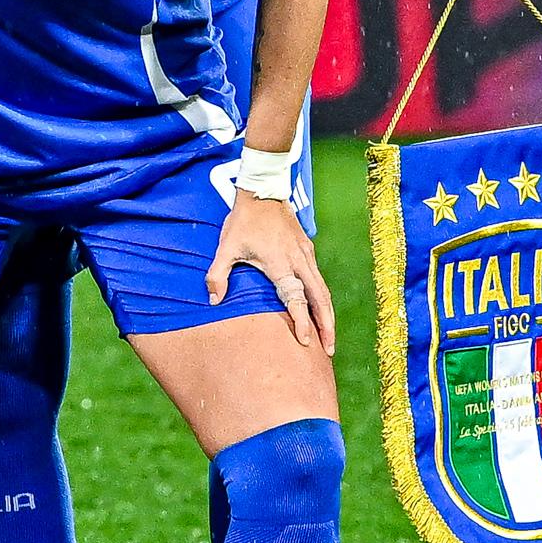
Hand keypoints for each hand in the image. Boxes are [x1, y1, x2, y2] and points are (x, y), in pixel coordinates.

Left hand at [207, 195, 332, 352]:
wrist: (263, 192)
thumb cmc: (243, 221)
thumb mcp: (226, 247)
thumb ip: (218, 274)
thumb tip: (213, 300)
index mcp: (281, 264)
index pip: (296, 299)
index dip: (301, 321)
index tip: (306, 342)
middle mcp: (299, 262)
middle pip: (320, 299)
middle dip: (326, 326)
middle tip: (328, 350)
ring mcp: (307, 255)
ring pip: (323, 290)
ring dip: (327, 314)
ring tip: (328, 336)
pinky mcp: (308, 250)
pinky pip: (319, 280)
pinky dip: (323, 299)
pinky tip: (320, 310)